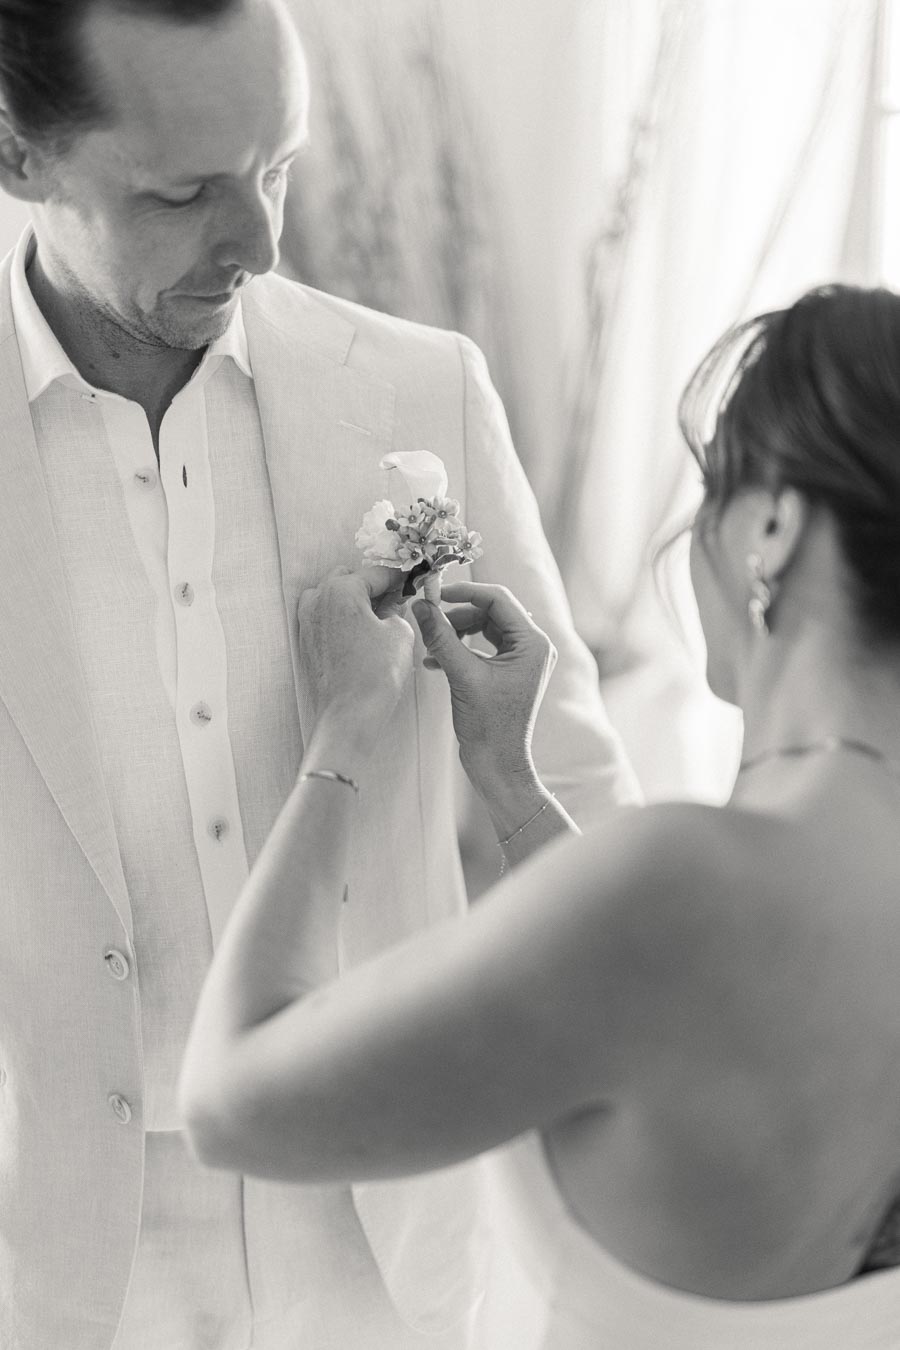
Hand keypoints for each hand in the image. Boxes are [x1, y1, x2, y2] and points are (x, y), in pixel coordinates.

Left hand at [297, 567, 414, 757]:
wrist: (349, 716)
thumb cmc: (375, 674)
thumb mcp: (400, 633)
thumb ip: (396, 610)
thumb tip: (391, 607)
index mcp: (341, 590)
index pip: (375, 573)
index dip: (398, 577)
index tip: (411, 581)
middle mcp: (317, 600)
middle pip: (348, 580)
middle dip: (372, 587)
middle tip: (396, 602)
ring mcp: (307, 622)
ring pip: (333, 599)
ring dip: (354, 603)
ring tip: (379, 620)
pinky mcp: (307, 644)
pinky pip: (326, 620)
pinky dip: (343, 621)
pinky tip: (363, 636)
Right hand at [412, 582, 556, 783]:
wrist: (498, 765)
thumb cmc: (490, 726)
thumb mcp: (462, 675)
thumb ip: (441, 636)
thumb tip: (420, 605)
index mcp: (533, 643)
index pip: (498, 599)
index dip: (465, 592)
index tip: (436, 593)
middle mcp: (534, 647)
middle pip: (491, 611)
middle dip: (457, 615)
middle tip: (429, 618)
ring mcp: (522, 660)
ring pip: (484, 628)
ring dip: (456, 633)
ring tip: (430, 646)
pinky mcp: (509, 671)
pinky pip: (483, 647)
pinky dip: (460, 649)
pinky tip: (434, 662)